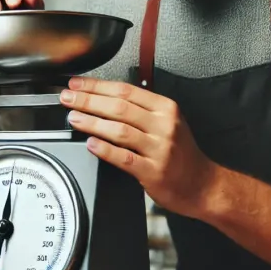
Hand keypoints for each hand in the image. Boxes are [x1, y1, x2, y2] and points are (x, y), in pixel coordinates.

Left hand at [61, 77, 218, 219]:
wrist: (203, 185)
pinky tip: (91, 144)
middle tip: (68, 99)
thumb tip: (104, 99)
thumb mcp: (169, 123)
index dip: (97, 86)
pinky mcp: (154, 171)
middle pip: (119, 107)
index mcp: (166, 108)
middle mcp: (164, 125)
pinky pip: (124, 158)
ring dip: (92, 122)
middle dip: (88, 100)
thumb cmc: (182, 154)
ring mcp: (160, 149)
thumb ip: (142, 110)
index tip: (77, 84)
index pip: (126, 90)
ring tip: (73, 118)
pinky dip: (105, 149)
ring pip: (120, 130)